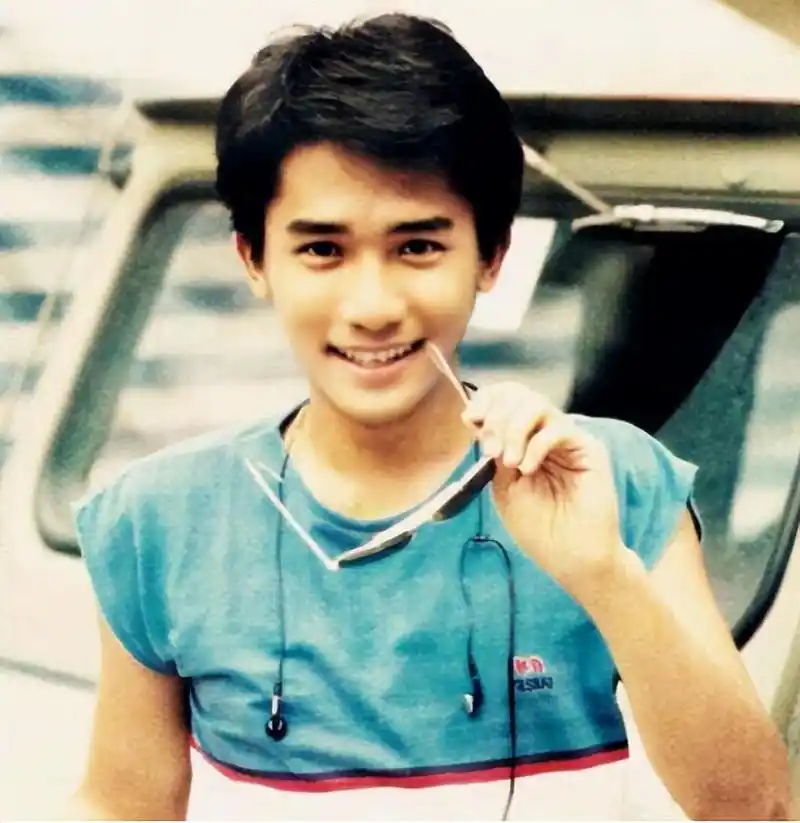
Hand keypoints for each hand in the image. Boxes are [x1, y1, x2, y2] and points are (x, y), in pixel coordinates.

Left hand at [464, 382, 626, 598]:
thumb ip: (493, 452)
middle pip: (520, 394)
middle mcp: (545, 433)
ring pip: (537, 405)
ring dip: (514, 430)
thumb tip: (475, 418)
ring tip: (510, 462)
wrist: (571, 558)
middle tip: (492, 451)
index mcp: (523, 439)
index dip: (486, 400)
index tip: (470, 419)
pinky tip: (528, 469)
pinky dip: (536, 445)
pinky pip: (558, 428)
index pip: (506, 398)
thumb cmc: (539, 528)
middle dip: (497, 417)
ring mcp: (567, 439)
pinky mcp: (588, 449)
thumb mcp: (503, 486)